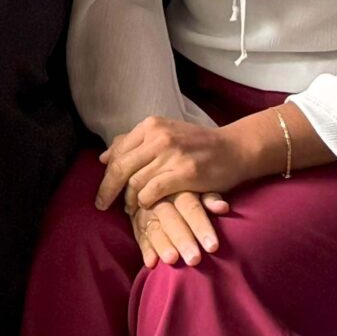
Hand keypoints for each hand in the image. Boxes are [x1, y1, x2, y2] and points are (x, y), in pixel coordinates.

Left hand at [97, 116, 254, 213]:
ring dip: (129, 199)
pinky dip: (145, 201)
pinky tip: (146, 206)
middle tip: (101, 205)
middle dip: (108, 189)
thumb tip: (103, 157)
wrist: (235, 148)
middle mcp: (158, 137)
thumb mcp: (165, 133)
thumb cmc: (198, 144)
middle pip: (122, 166)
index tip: (102, 190)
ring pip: (136, 180)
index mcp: (150, 125)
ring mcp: (172, 154)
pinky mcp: (184, 173)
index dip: (107, 173)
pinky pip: (153, 190)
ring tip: (129, 210)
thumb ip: (134, 143)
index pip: (118, 151)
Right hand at [129, 192, 229, 269]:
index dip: (201, 226)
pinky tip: (151, 263)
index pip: (191, 208)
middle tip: (194, 259)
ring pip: (154, 229)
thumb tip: (223, 207)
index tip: (213, 247)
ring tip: (172, 260)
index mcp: (179, 190)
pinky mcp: (137, 223)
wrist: (154, 182)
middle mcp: (161, 200)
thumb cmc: (186, 188)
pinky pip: (140, 236)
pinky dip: (145, 250)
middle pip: (171, 220)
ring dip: (162, 245)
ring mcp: (147, 212)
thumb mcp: (198, 188)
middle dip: (182, 239)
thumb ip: (210, 197)